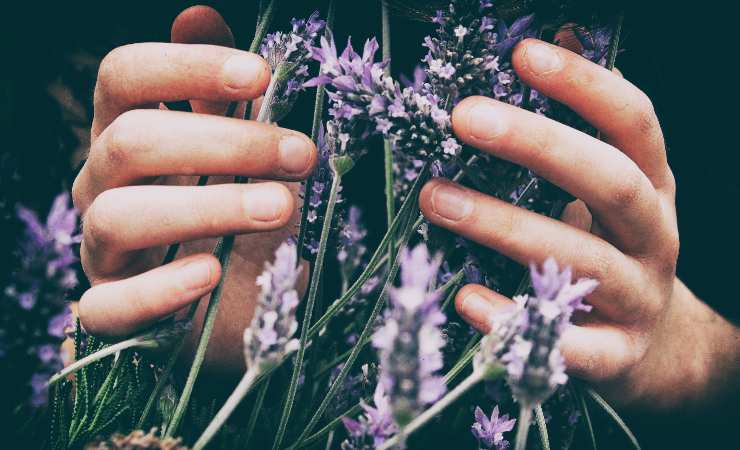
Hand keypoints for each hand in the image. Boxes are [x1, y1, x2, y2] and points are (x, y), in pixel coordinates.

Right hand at [72, 6, 314, 371]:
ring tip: (282, 206)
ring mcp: (102, 251)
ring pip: (120, 217)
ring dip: (209, 206)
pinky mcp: (112, 311)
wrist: (232, 303)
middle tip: (301, 154)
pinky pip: (109, 307)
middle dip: (224, 142)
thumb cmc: (234, 216)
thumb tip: (199, 14)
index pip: (122, 78)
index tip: (260, 74)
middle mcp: (103, 186)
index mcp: (128, 135)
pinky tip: (211, 273)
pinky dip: (161, 289)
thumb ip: (216, 91)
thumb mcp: (236, 152)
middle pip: (131, 143)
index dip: (184, 67)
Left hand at [419, 39, 737, 409]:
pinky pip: (569, 345)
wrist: (660, 347)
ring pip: (580, 259)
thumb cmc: (615, 249)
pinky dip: (515, 320)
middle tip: (463, 117)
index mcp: (652, 185)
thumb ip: (584, 122)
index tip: (522, 54)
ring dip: (504, 225)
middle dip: (538, 145)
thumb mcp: (614, 185)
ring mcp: (639, 297)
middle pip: (609, 182)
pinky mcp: (616, 355)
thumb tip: (556, 32)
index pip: (633, 122)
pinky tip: (466, 298)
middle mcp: (654, 235)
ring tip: (434, 198)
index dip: (584, 84)